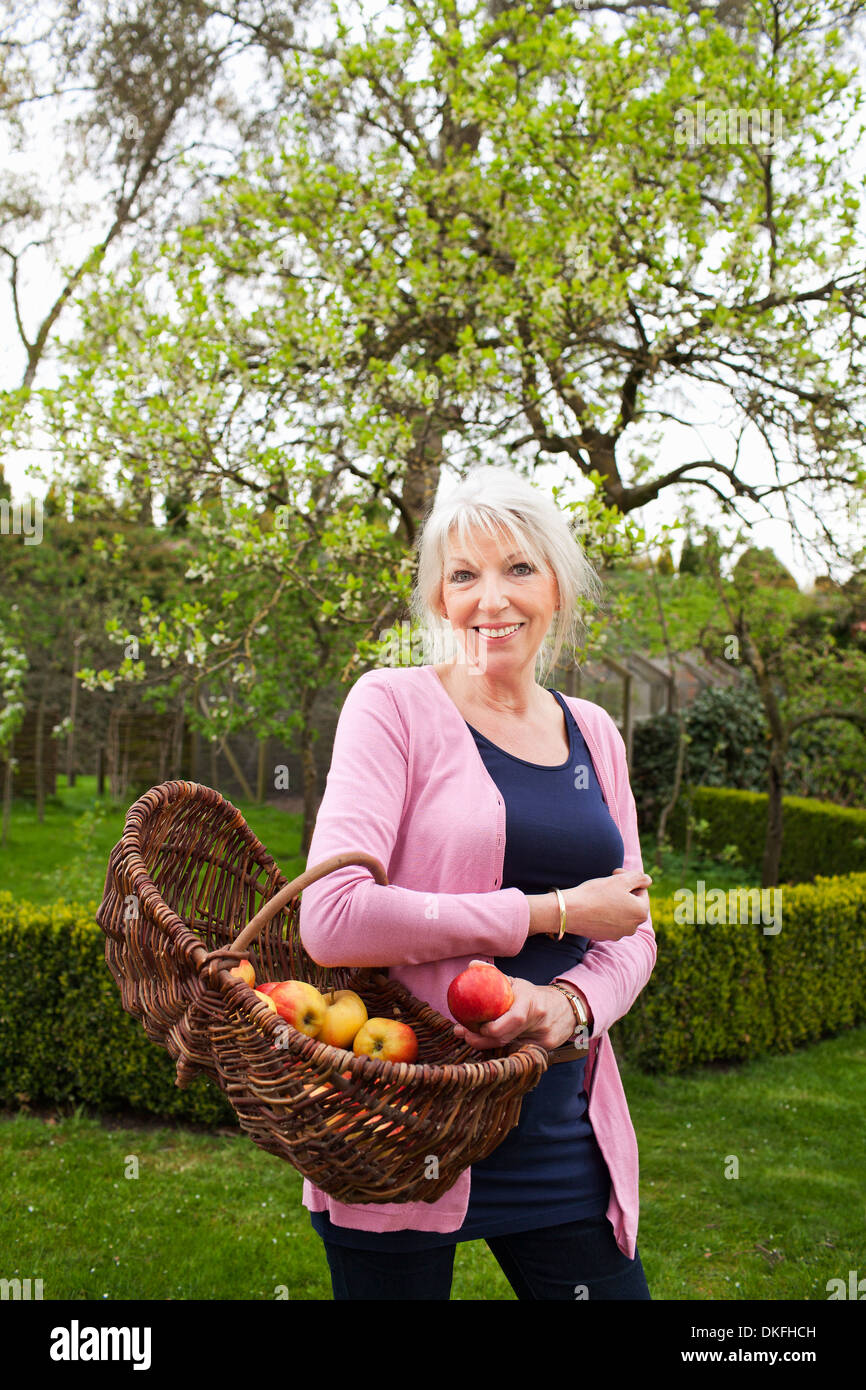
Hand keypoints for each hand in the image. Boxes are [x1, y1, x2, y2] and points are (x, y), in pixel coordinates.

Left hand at [451, 976, 576, 1050]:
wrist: (566, 1008)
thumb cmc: (533, 995)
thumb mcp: (516, 983)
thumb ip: (493, 975)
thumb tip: (472, 965)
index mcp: (531, 1000)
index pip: (514, 1018)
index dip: (491, 1027)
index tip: (470, 1026)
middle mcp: (539, 1019)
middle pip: (507, 1037)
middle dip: (481, 1039)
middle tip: (463, 1034)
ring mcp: (544, 1036)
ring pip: (510, 1047)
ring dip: (488, 1045)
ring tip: (471, 1038)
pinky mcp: (546, 1048)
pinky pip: (517, 1052)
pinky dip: (502, 1049)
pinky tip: (490, 1044)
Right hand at [558, 867, 650, 941]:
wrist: (571, 911)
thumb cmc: (597, 893)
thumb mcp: (621, 880)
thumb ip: (640, 877)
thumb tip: (648, 881)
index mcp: (641, 912)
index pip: (641, 890)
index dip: (628, 879)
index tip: (614, 873)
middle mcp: (633, 927)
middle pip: (632, 903)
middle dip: (623, 891)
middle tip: (608, 881)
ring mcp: (619, 934)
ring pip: (621, 912)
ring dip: (614, 902)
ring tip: (600, 895)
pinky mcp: (605, 936)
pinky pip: (610, 921)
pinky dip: (605, 912)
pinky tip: (593, 906)